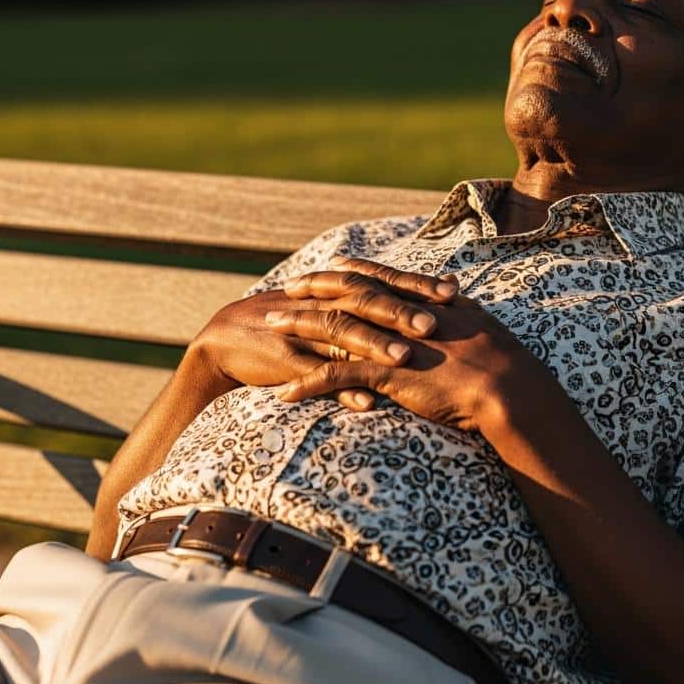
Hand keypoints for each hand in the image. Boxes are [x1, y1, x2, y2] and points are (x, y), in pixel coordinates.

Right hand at [191, 258, 457, 410]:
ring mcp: (302, 332)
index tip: (454, 290)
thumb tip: (428, 311)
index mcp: (338, 291)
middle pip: (365, 302)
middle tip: (436, 323)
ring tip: (405, 359)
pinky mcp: (285, 362)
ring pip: (340, 335)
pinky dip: (341, 388)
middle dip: (400, 312)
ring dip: (373, 346)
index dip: (417, 284)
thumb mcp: (334, 313)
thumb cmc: (296, 328)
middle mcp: (323, 305)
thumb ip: (373, 310)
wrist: (229, 340)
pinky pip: (315, 374)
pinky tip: (367, 402)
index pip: (383, 281)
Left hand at [267, 289, 551, 433]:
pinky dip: (308, 383)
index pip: (374, 278)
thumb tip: (452, 291)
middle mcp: (400, 315)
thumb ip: (456, 307)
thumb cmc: (501, 360)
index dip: (344, 273)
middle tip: (282, 291)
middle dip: (309, 292)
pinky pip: (336, 377)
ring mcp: (391, 343)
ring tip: (270, 331)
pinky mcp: (385, 375)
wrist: (508, 386)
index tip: (321, 270)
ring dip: (298, 329)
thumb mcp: (477, 321)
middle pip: (344, 295)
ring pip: (332, 330)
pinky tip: (285, 393)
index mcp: (420, 300)